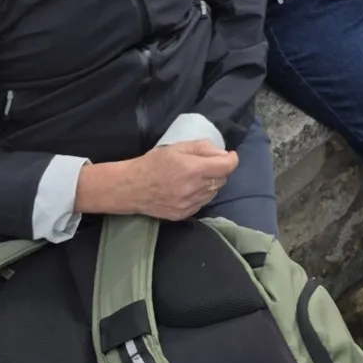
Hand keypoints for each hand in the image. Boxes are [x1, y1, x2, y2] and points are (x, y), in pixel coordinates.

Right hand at [76, 141, 237, 220]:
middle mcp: (194, 189)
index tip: (229, 156)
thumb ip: (202, 148)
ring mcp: (189, 204)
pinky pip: (203, 203)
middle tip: (208, 164)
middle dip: (220, 170)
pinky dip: (202, 194)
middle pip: (223, 179)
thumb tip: (223, 154)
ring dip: (211, 183)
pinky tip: (188, 188)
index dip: (232, 160)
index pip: (227, 167)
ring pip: (214, 192)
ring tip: (195, 176)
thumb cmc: (153, 163)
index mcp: (193, 169)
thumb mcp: (177, 147)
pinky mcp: (184, 215)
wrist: (130, 188)